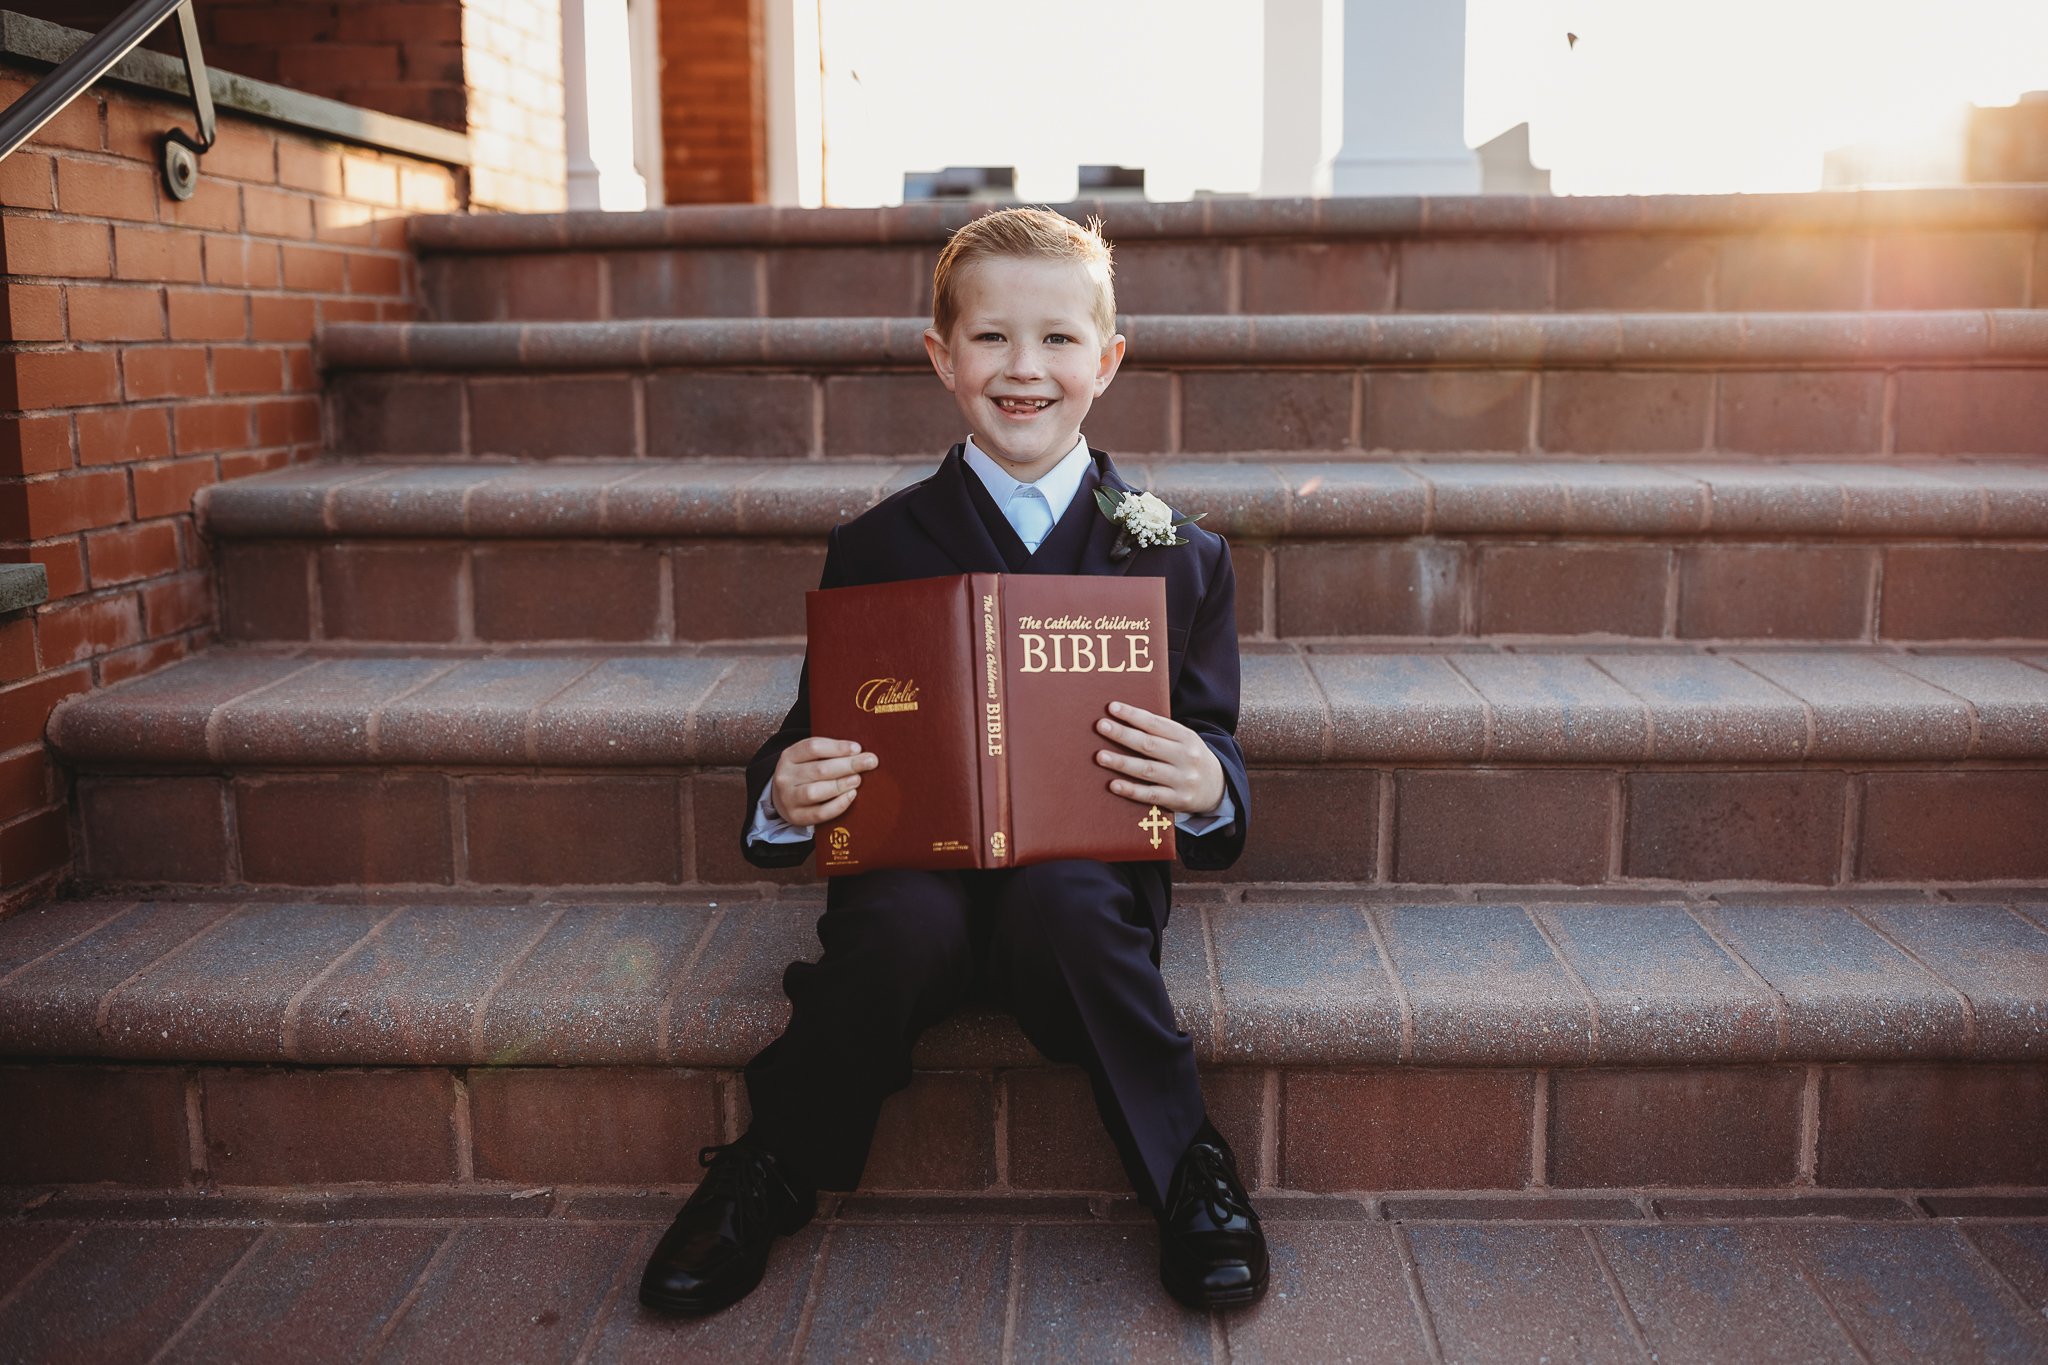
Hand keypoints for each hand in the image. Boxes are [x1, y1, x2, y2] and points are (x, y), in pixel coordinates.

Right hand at [771, 737, 876, 827]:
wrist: (784, 797)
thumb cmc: (805, 773)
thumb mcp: (809, 758)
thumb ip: (830, 753)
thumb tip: (860, 752)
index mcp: (789, 756)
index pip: (813, 747)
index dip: (837, 747)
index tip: (857, 748)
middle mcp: (785, 777)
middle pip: (818, 769)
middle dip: (847, 765)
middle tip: (869, 762)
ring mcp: (788, 798)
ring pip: (815, 792)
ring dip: (841, 785)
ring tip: (857, 779)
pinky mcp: (796, 816)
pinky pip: (819, 813)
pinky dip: (838, 805)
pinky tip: (851, 795)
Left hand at [1094, 702, 1224, 814]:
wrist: (1219, 788)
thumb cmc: (1190, 758)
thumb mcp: (1184, 741)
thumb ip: (1160, 732)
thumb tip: (1123, 721)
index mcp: (1186, 737)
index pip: (1156, 723)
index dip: (1133, 715)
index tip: (1112, 707)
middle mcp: (1186, 757)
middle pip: (1149, 744)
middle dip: (1123, 734)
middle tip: (1101, 726)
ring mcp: (1183, 780)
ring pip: (1147, 770)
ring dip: (1122, 762)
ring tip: (1100, 756)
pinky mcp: (1178, 800)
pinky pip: (1151, 795)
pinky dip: (1131, 790)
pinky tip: (1113, 785)